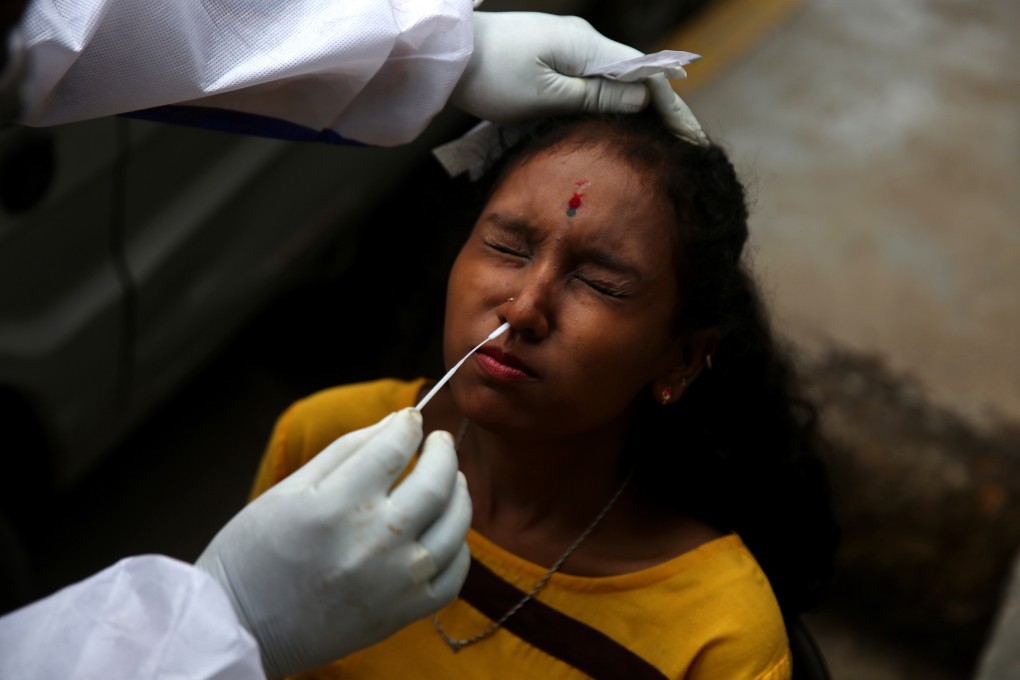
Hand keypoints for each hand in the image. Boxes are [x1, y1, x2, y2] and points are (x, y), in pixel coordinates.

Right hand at [195, 409, 470, 678]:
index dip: (410, 425)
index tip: (412, 420)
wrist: (243, 628)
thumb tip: (396, 422)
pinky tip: (445, 532)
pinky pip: (453, 575)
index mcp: (338, 504)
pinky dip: (458, 547)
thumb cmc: (256, 553)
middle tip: (440, 441)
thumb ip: (347, 450)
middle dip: (444, 451)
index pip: (396, 447)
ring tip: (450, 480)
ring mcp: (395, 581)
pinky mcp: (404, 613)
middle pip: (437, 482)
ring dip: (459, 493)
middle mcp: (374, 541)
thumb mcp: (290, 490)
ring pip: (455, 526)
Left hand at [452, 12, 704, 142]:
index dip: (673, 107)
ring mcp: (569, 46)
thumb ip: (594, 98)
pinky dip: (615, 101)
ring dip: (641, 107)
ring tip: (663, 140)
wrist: (449, 55)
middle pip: (638, 76)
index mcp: (587, 46)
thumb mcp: (544, 94)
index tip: (692, 139)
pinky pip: (596, 79)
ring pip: (618, 79)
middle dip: (664, 109)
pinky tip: (623, 122)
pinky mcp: (553, 56)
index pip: (647, 75)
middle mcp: (585, 41)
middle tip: (687, 145)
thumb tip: (643, 101)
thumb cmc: (490, 75)